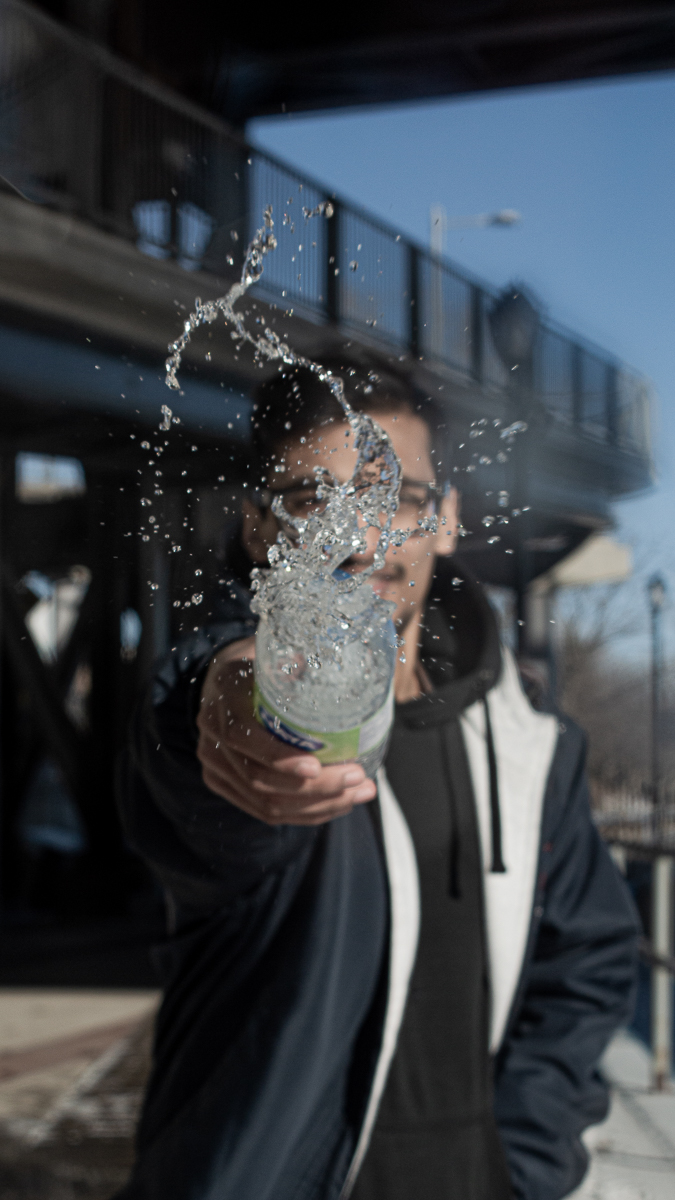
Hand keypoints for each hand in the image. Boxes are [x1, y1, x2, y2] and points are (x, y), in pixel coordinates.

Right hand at [196, 637, 376, 825]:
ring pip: (266, 803)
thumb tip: (335, 669)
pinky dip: (305, 813)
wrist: (222, 685)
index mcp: (223, 701)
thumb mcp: (273, 658)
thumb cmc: (257, 670)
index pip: (243, 738)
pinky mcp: (226, 786)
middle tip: (356, 777)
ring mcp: (217, 767)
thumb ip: (297, 666)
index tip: (317, 766)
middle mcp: (212, 739)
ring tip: (358, 793)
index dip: (279, 758)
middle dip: (315, 788)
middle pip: (260, 779)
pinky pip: (265, 811)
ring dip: (318, 805)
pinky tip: (337, 805)